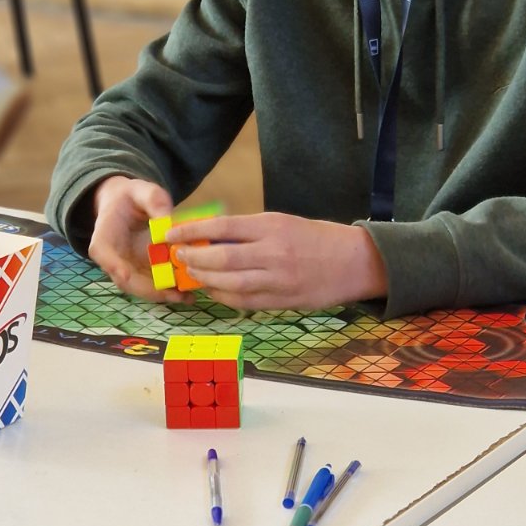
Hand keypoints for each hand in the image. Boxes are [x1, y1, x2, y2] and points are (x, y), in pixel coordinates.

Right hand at [88, 176, 188, 302]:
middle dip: (150, 289)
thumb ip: (154, 201)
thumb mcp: (143, 190)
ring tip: (187, 297)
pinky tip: (188, 294)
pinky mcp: (141, 273)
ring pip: (141, 288)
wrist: (127, 205)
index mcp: (104, 237)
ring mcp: (127, 269)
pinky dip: (169, 291)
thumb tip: (168, 222)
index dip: (114, 266)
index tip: (126, 275)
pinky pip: (153, 286)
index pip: (103, 253)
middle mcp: (113, 259)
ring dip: (162, 295)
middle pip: (126, 280)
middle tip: (174, 293)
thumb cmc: (132, 197)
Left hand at [169, 212, 386, 310]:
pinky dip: (223, 297)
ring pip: (229, 283)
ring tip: (192, 274)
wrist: (355, 262)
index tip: (171, 234)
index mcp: (272, 226)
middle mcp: (273, 252)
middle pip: (221, 258)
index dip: (191, 232)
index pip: (222, 227)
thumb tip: (209, 236)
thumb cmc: (317, 238)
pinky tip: (213, 291)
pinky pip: (244, 302)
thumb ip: (249, 231)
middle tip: (178, 257)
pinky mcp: (283, 301)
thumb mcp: (283, 223)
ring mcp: (278, 280)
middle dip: (193, 258)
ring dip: (205, 280)